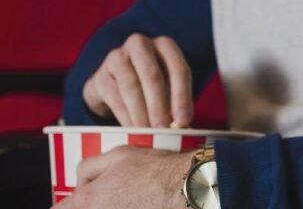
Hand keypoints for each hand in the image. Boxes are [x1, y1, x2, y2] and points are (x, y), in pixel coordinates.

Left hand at [53, 146, 190, 208]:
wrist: (183, 187)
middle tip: (110, 194)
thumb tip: (79, 180)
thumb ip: (88, 167)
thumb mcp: (118, 154)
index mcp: (86, 200)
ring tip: (127, 198)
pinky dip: (126, 208)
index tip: (69, 202)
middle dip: (90, 203)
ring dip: (110, 205)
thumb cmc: (154, 170)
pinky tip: (138, 203)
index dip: (64, 204)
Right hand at [82, 33, 192, 127]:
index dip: (182, 96)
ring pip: (131, 86)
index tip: (184, 120)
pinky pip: (114, 97)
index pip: (178, 69)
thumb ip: (176, 100)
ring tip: (148, 132)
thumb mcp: (168, 86)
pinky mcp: (99, 76)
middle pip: (152, 76)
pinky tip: (132, 129)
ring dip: (141, 113)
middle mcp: (140, 45)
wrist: (114, 84)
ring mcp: (116, 57)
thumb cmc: (149, 85)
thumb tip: (182, 124)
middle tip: (163, 128)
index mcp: (165, 45)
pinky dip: (125, 116)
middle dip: (159, 105)